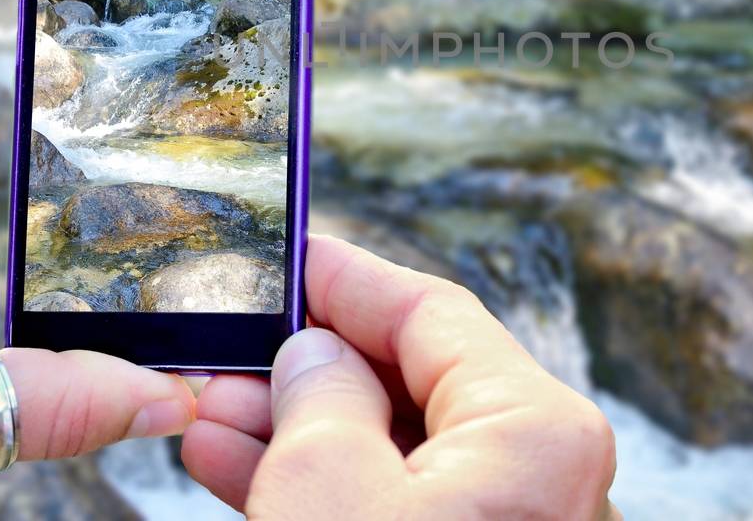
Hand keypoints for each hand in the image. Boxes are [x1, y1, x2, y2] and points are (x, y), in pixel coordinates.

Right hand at [182, 234, 620, 519]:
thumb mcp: (329, 490)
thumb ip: (319, 398)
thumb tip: (314, 357)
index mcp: (535, 430)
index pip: (433, 312)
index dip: (348, 280)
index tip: (290, 257)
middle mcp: (539, 474)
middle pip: (410, 381)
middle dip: (307, 367)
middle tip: (230, 352)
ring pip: (393, 451)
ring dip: (298, 431)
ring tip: (213, 415)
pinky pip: (394, 504)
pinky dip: (322, 486)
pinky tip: (239, 466)